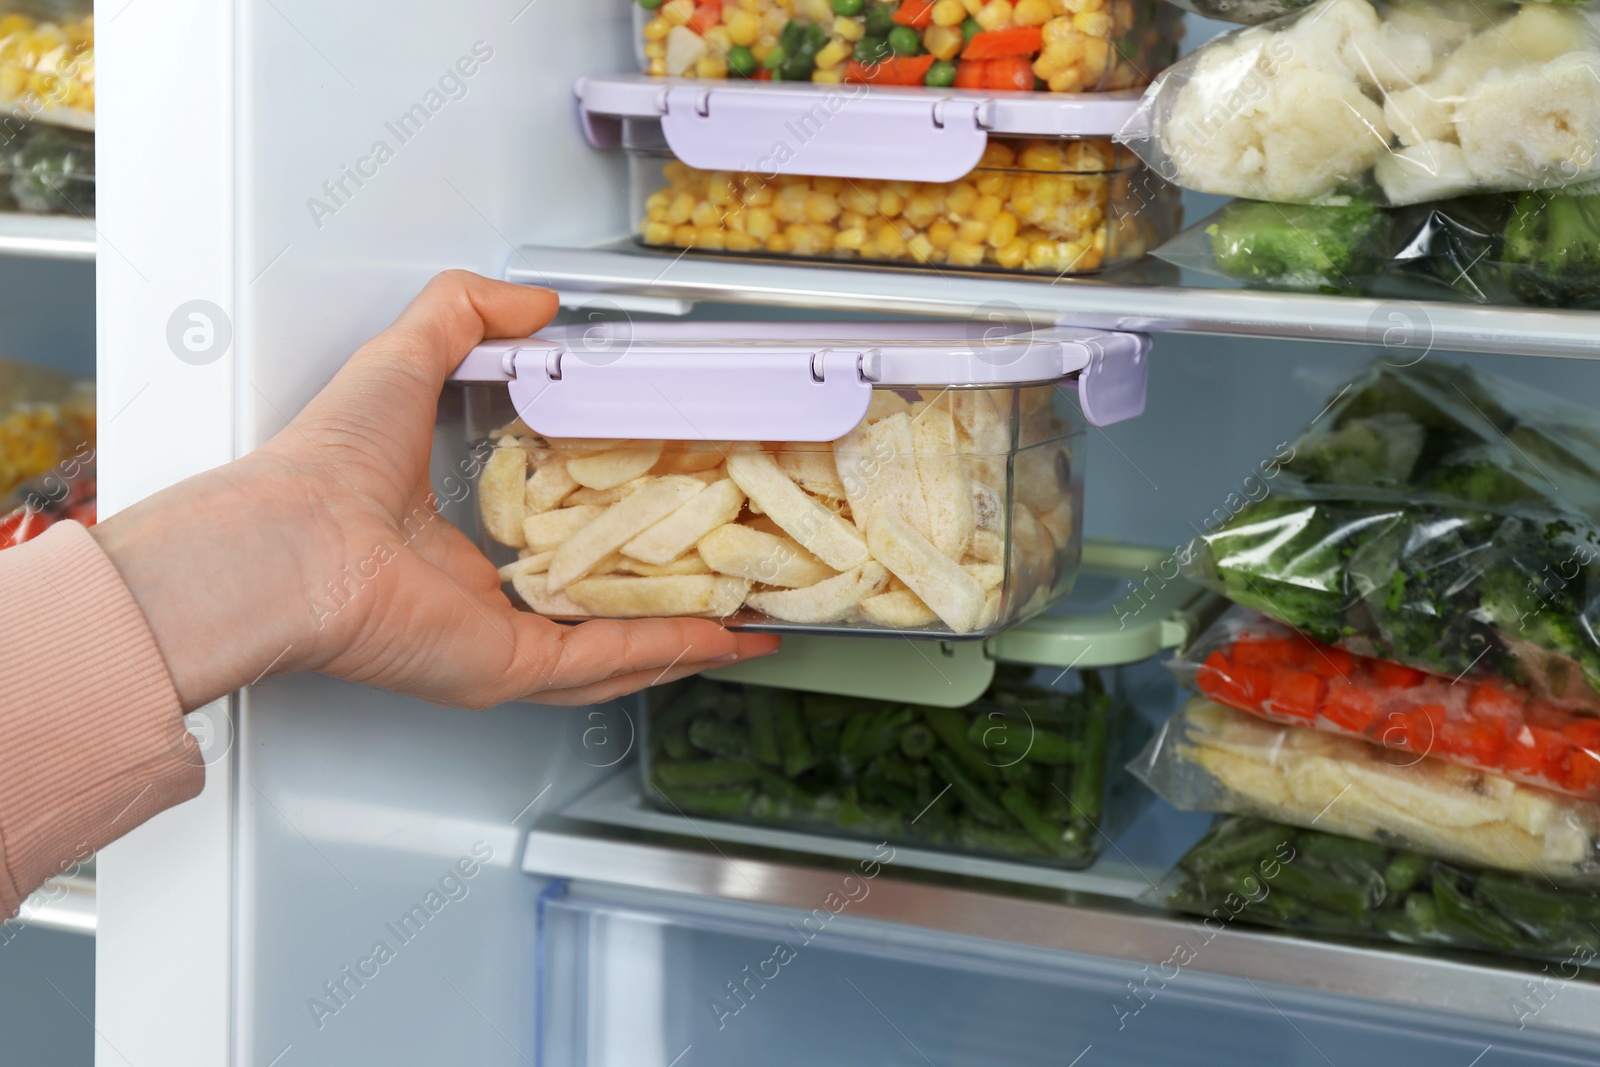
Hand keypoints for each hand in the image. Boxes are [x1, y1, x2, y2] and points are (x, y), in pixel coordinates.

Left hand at [93, 271, 778, 709]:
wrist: (290, 540)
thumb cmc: (325, 464)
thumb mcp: (407, 356)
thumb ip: (465, 314)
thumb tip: (535, 303)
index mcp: (451, 545)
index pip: (551, 546)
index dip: (614, 531)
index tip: (667, 513)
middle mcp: (479, 601)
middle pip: (595, 607)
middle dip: (666, 598)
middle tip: (723, 578)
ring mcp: (499, 640)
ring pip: (614, 648)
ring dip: (682, 637)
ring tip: (742, 623)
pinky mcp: (510, 666)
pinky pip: (606, 662)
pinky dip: (667, 649)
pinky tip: (719, 638)